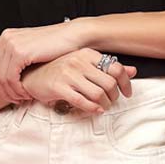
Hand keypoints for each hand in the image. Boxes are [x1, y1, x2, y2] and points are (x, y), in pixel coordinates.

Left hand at [0, 24, 90, 102]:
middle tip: (12, 100)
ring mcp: (11, 44)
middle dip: (1, 90)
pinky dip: (17, 89)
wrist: (73, 36)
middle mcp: (5, 39)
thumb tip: (9, 76)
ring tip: (22, 98)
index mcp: (6, 37)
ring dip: (10, 92)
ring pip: (0, 77)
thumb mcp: (32, 51)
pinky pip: (10, 77)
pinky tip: (26, 93)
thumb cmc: (58, 46)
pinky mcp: (19, 52)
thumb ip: (19, 60)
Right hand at [21, 49, 138, 112]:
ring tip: (103, 106)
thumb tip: (132, 71)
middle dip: (114, 96)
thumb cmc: (60, 71)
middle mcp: (78, 61)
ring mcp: (68, 74)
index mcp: (86, 54)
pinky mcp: (60, 88)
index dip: (125, 82)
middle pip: (109, 83)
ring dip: (104, 104)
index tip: (126, 92)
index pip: (115, 67)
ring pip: (98, 94)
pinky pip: (83, 102)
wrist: (32, 76)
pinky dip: (93, 109)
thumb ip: (107, 68)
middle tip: (112, 101)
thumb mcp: (84, 65)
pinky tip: (95, 110)